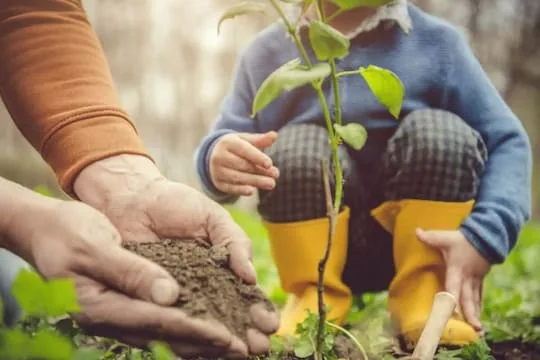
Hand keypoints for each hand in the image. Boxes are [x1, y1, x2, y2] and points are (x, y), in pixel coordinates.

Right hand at [1, 187, 247, 358]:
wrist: (46, 231)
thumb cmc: (67, 232)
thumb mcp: (95, 246)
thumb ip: (130, 272)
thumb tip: (170, 295)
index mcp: (100, 308)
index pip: (158, 322)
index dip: (196, 330)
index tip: (228, 337)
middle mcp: (110, 319)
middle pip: (166, 336)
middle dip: (206, 345)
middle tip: (243, 351)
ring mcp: (116, 316)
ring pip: (165, 334)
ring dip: (200, 342)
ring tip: (233, 348)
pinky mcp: (122, 307)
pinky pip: (158, 324)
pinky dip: (185, 328)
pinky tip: (206, 330)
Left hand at [73, 154, 278, 356]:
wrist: (132, 199)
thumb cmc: (176, 204)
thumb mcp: (213, 218)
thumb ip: (235, 243)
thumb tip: (251, 278)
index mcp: (221, 267)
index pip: (244, 295)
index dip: (258, 310)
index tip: (270, 323)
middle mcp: (201, 287)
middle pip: (228, 317)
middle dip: (245, 333)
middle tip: (259, 347)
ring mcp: (176, 297)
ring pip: (202, 325)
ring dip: (221, 341)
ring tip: (238, 354)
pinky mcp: (151, 301)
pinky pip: (168, 322)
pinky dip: (184, 336)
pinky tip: (200, 347)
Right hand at [209, 131, 279, 195]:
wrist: (214, 156)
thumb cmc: (235, 147)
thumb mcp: (245, 140)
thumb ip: (260, 140)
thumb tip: (274, 135)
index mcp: (228, 143)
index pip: (244, 150)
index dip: (257, 157)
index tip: (270, 164)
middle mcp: (220, 156)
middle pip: (242, 165)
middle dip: (260, 171)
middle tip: (276, 175)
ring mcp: (217, 170)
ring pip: (237, 177)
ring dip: (255, 181)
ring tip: (271, 184)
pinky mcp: (218, 182)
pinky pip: (230, 187)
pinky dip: (240, 190)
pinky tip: (251, 191)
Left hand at [417, 229, 490, 332]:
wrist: (486, 237)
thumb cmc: (463, 239)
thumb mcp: (446, 237)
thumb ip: (430, 237)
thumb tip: (416, 231)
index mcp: (457, 268)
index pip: (454, 285)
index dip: (453, 298)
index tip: (453, 311)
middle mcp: (467, 277)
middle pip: (468, 298)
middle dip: (470, 313)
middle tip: (473, 328)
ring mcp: (475, 280)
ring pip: (475, 300)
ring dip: (476, 314)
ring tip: (477, 330)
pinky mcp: (480, 281)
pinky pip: (479, 297)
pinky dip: (478, 308)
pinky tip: (477, 320)